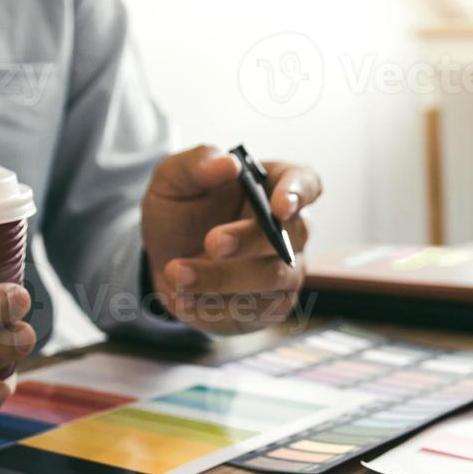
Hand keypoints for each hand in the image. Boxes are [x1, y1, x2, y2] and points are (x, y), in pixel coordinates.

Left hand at [142, 145, 320, 334]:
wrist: (166, 261)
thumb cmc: (181, 213)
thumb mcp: (173, 180)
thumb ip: (196, 164)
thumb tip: (228, 163)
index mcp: (275, 186)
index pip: (306, 183)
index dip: (299, 193)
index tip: (280, 206)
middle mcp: (290, 229)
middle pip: (290, 235)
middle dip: (250, 240)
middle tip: (213, 242)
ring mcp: (286, 271)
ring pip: (271, 278)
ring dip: (222, 278)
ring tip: (178, 273)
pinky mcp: (271, 306)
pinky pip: (253, 310)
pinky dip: (214, 306)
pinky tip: (184, 299)